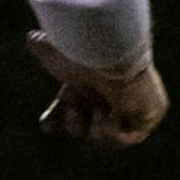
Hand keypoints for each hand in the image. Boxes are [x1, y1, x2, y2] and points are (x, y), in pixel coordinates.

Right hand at [27, 35, 168, 146]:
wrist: (112, 57)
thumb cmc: (83, 55)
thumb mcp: (55, 55)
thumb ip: (42, 49)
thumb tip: (31, 39)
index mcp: (92, 82)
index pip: (73, 108)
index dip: (57, 120)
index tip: (47, 124)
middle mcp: (111, 95)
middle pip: (87, 127)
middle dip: (74, 124)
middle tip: (75, 110)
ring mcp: (130, 108)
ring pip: (104, 136)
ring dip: (95, 128)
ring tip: (99, 111)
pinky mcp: (147, 118)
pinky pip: (127, 140)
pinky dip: (113, 132)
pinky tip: (112, 115)